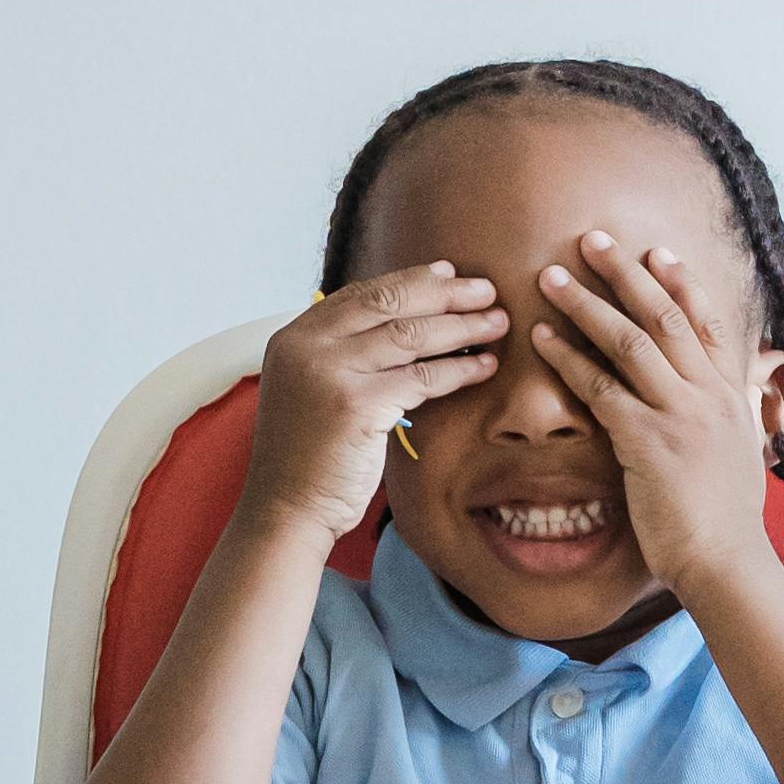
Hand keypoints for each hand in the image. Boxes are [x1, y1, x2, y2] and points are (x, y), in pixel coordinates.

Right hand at [246, 258, 509, 540]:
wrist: (286, 510)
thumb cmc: (306, 457)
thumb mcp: (310, 389)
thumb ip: (341, 354)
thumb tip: (399, 323)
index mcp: (293, 337)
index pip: (360, 293)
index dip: (408, 280)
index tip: (446, 273)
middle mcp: (308, 347)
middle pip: (388, 302)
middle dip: (443, 293)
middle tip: (485, 288)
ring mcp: (330, 373)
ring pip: (410, 335)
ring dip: (461, 326)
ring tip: (497, 322)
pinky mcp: (357, 405)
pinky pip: (422, 378)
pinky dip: (459, 370)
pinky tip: (485, 367)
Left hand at [528, 235, 779, 608]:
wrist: (726, 560)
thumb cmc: (729, 515)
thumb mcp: (746, 449)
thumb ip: (742, 408)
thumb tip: (748, 380)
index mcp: (731, 394)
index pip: (707, 322)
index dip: (681, 283)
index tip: (656, 251)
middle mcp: (707, 394)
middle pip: (664, 316)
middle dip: (625, 274)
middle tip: (592, 239)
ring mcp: (678, 414)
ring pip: (629, 342)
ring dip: (586, 304)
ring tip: (551, 276)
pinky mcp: (646, 441)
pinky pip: (601, 387)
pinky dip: (568, 358)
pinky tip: (541, 339)